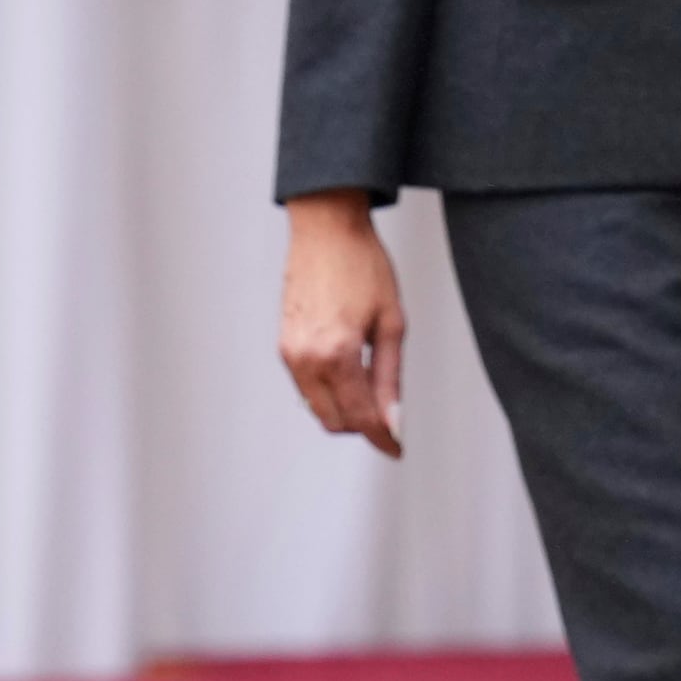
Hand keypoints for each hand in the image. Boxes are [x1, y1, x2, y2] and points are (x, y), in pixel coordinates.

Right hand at [277, 193, 408, 459]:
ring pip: (317, 408)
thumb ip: (390, 379)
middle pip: (335, 421)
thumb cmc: (365, 268)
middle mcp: (306, 359)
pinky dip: (328, 393)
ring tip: (373, 390)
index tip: (398, 449)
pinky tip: (351, 375)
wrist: (326, 230)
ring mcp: (289, 353)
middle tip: (391, 417)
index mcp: (337, 354)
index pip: (360, 417)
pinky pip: (306, 388)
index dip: (383, 438)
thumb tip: (394, 422)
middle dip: (363, 426)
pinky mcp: (283, 346)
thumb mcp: (392, 323)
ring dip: (345, 410)